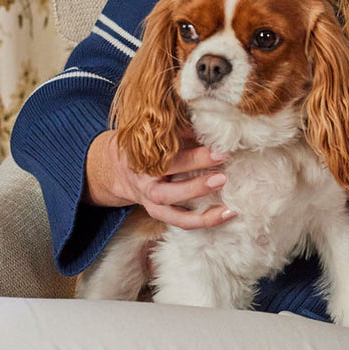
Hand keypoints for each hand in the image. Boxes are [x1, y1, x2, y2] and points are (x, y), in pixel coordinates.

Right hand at [84, 128, 237, 228]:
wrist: (119, 169)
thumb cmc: (147, 146)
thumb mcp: (157, 135)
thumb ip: (182, 132)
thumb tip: (213, 127)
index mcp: (145, 162)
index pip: (170, 162)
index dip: (195, 157)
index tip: (220, 151)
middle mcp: (147, 186)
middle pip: (170, 192)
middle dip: (196, 187)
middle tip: (222, 178)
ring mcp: (153, 204)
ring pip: (176, 215)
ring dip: (203, 215)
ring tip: (229, 209)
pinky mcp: (160, 215)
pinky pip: (182, 222)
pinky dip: (204, 221)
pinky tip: (227, 214)